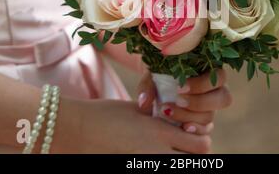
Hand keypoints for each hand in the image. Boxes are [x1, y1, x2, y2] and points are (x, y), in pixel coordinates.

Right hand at [54, 99, 210, 153]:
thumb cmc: (105, 114)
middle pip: (197, 159)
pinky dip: (163, 161)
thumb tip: (175, 124)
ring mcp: (146, 164)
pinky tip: (152, 152)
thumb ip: (160, 118)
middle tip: (185, 144)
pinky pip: (159, 167)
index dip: (201, 138)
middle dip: (196, 152)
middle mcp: (158, 152)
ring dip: (180, 158)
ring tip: (169, 148)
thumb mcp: (138, 110)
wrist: (78, 129)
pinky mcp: (136, 168)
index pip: (201, 143)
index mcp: (160, 131)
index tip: (193, 131)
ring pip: (180, 166)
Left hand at [137, 70, 231, 134]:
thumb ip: (148, 84)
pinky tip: (182, 128)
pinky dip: (194, 130)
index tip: (180, 87)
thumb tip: (144, 102)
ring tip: (168, 112)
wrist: (156, 82)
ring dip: (190, 116)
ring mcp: (210, 107)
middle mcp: (215, 89)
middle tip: (178, 100)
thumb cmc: (159, 71)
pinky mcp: (202, 121)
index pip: (219, 76)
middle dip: (200, 102)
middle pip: (223, 98)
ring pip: (211, 116)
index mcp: (210, 70)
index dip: (202, 84)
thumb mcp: (153, 72)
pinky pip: (205, 129)